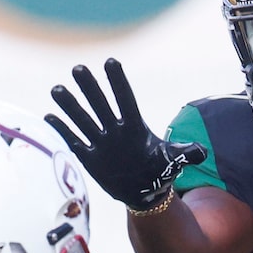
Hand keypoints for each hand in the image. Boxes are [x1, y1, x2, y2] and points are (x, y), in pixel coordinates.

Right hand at [47, 58, 205, 211]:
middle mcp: (115, 130)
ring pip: (83, 119)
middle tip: (78, 68)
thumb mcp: (174, 160)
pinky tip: (49, 118)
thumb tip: (203, 151)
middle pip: (100, 104)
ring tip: (57, 89)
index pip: (125, 99)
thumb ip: (186, 153)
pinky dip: (63, 131)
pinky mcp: (91, 158)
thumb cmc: (160, 170)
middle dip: (90, 87)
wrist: (144, 189)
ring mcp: (101, 142)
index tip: (110, 62)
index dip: (118, 82)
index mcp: (135, 126)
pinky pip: (74, 141)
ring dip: (70, 106)